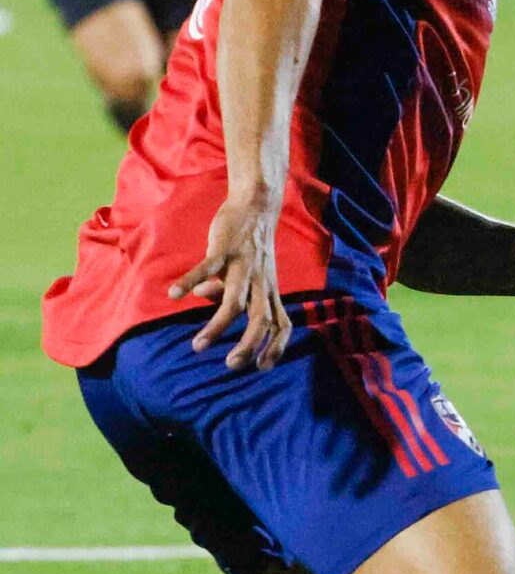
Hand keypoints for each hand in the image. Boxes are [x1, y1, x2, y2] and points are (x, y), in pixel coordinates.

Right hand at [173, 186, 288, 370]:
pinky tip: (173, 294)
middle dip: (249, 344)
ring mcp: (244, 265)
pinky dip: (190, 281)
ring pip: (234, 301)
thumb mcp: (245, 272)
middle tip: (231, 365)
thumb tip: (201, 296)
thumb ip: (225, 289)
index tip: (263, 367)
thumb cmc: (250, 245)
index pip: (283, 323)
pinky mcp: (226, 248)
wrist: (257, 205)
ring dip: (217, 326)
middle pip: (261, 319)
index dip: (278, 346)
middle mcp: (260, 281)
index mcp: (269, 289)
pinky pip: (208, 268)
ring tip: (198, 346)